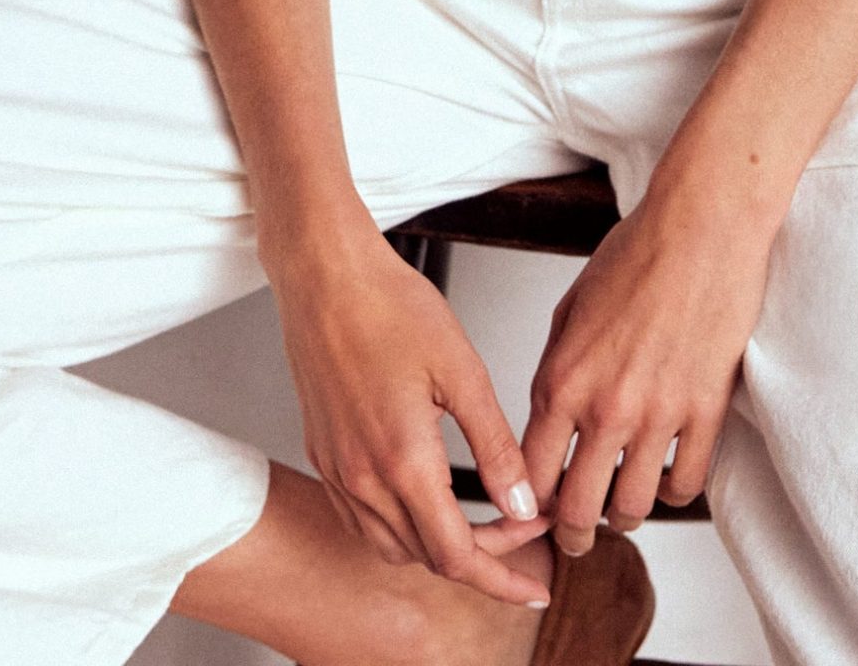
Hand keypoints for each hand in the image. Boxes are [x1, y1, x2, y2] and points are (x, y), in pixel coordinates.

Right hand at [267, 226, 551, 607]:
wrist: (324, 274)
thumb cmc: (390, 305)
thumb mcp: (462, 370)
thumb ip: (494, 446)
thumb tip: (522, 503)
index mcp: (402, 460)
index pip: (457, 555)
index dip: (502, 576)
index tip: (535, 582)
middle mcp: (361, 478)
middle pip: (428, 556)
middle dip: (483, 554)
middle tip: (524, 524)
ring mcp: (336, 470)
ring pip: (393, 546)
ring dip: (440, 545)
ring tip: (483, 516)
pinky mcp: (323, 455)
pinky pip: (363, 521)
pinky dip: (401, 528)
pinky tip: (427, 501)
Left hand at [520, 185, 772, 555]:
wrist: (700, 226)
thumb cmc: (637, 253)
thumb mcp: (570, 308)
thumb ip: (556, 369)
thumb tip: (551, 418)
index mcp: (563, 380)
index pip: (530, 476)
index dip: (526, 507)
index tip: (531, 512)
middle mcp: (606, 407)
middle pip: (578, 510)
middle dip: (570, 534)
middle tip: (573, 536)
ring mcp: (659, 414)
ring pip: (632, 508)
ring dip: (623, 517)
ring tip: (620, 509)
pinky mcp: (705, 411)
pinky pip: (687, 484)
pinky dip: (674, 492)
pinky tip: (666, 477)